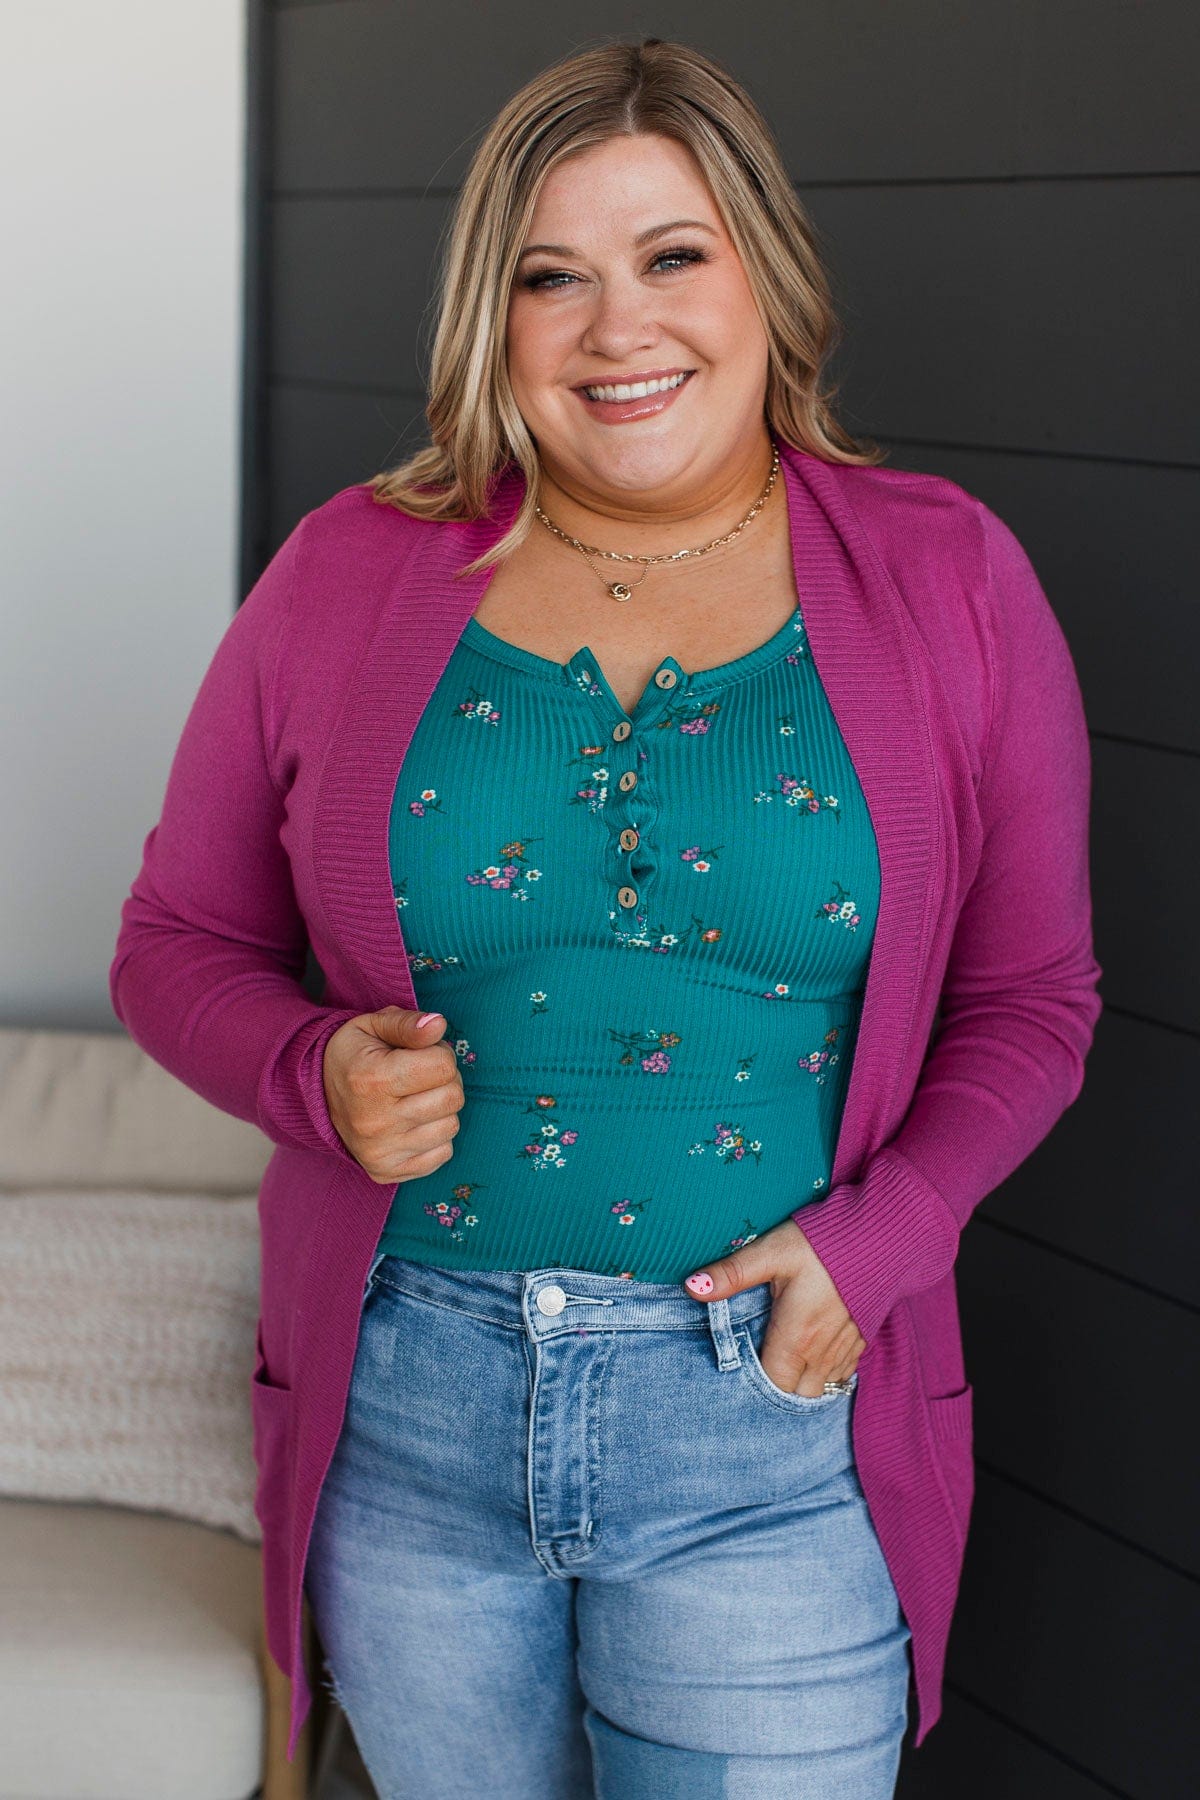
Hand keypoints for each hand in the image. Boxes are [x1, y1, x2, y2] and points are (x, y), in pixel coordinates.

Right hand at [321, 1006, 463, 1183]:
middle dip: (444, 1080)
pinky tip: (411, 1123)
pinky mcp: (387, 1172)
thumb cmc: (352, 1056)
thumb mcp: (373, 1026)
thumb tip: (439, 1025)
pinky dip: (435, 1136)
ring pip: (451, 1126)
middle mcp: (375, 1122)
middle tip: (420, 1076)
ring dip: (441, 1109)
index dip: (439, 1053)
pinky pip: (443, 1153)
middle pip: (452, 1097)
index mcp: (372, 1080)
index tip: (418, 1054)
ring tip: (414, 1098)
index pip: (444, 1066)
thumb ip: (408, 1024)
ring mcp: (381, 1152)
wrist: (315, 1096)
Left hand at [681, 1218, 864, 1396]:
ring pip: (821, 1388)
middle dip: (779, 1390)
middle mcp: (822, 1352)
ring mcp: (846, 1348)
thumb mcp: (772, 1252)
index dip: (755, 1385)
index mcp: (796, 1337)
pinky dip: (825, 1373)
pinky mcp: (862, 1339)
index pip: (772, 1386)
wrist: (882, 1234)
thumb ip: (732, 1273)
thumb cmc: (823, 1243)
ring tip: (783, 1365)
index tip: (740, 1370)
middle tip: (760, 1368)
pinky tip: (812, 1354)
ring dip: (802, 1383)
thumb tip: (692, 1287)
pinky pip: (842, 1374)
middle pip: (797, 1395)